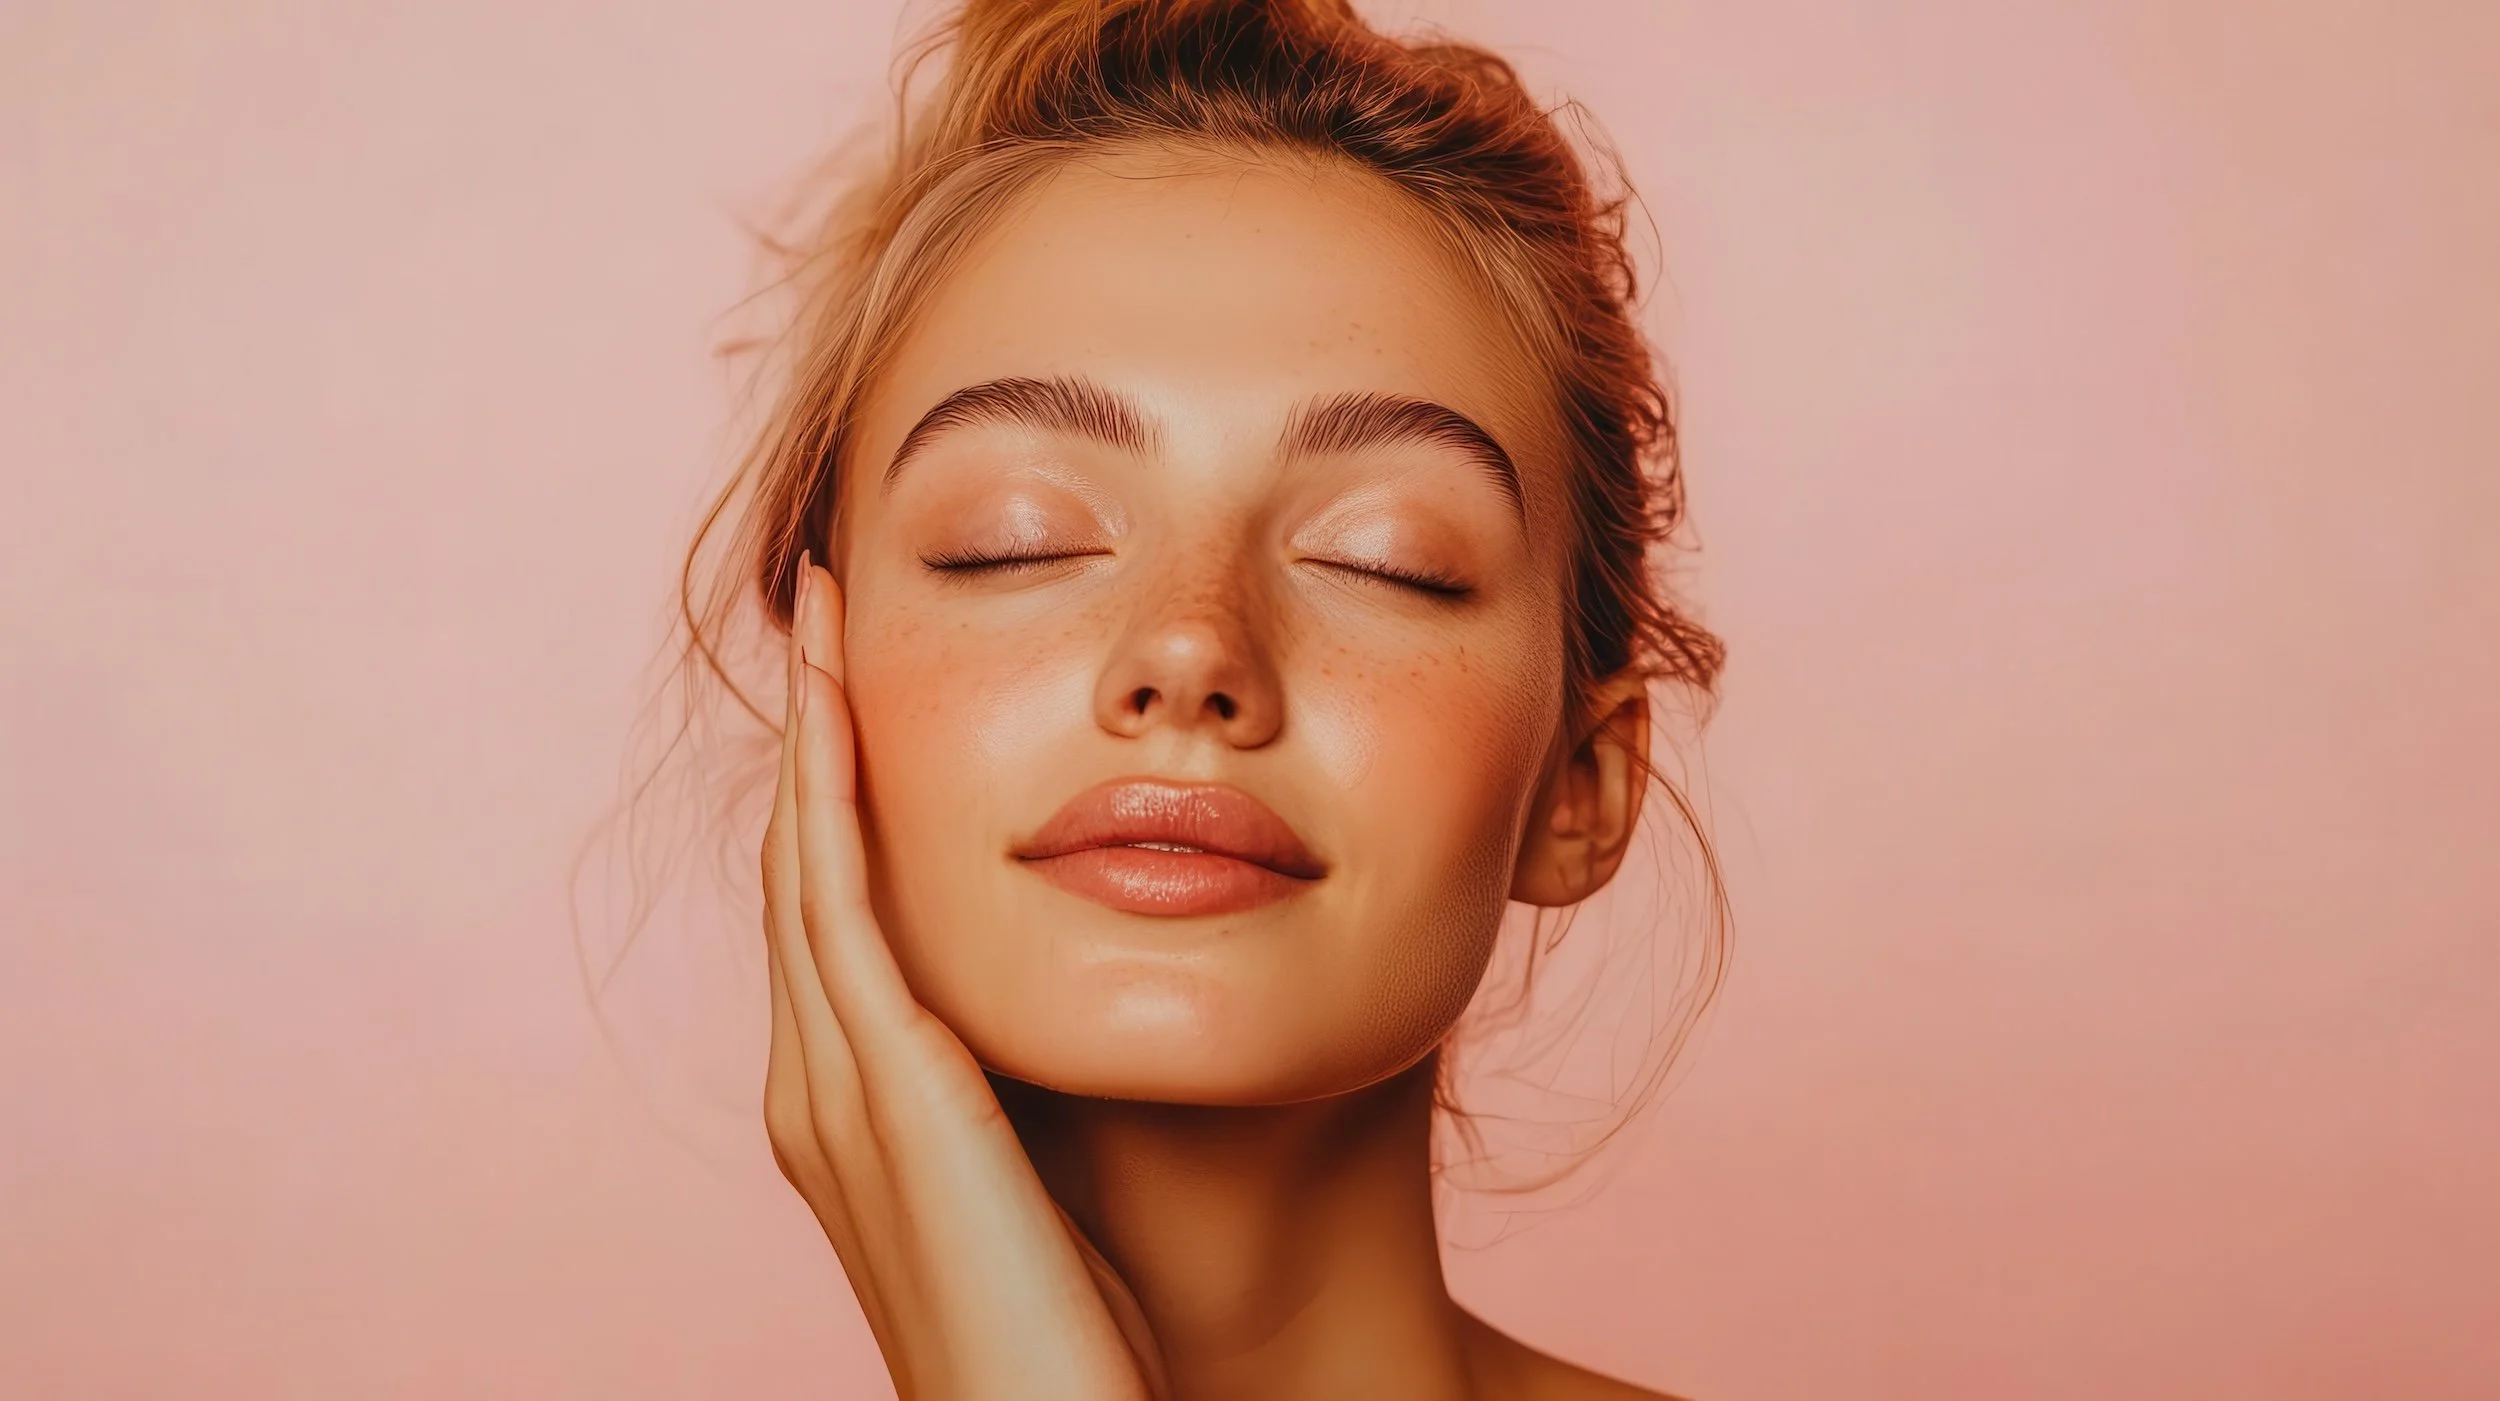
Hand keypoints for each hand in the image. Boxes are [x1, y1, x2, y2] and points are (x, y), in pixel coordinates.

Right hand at [761, 556, 1164, 1399]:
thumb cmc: (1085, 1343)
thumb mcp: (1048, 1184)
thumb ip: (1032, 1094)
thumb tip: (1074, 1011)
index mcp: (855, 1111)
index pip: (835, 916)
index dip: (838, 795)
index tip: (860, 687)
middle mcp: (819, 1090)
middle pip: (800, 871)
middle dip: (808, 738)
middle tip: (820, 612)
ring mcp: (836, 1093)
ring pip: (803, 868)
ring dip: (809, 738)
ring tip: (820, 620)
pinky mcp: (888, 1095)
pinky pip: (838, 909)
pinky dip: (831, 800)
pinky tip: (840, 711)